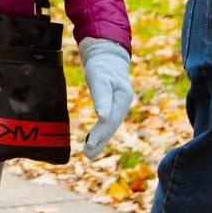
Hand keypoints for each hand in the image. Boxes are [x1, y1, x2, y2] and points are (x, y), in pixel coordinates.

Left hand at [77, 37, 133, 159]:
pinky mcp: (115, 108)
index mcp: (123, 96)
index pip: (111, 117)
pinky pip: (108, 123)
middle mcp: (124, 103)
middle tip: (87, 154)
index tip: (91, 143)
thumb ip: (102, 96)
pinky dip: (101, 134)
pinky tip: (93, 144)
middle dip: (100, 141)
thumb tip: (103, 117)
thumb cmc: (102, 67)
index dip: (101, 132)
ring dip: (101, 141)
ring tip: (89, 154)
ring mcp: (121, 106)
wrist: (108, 58)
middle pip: (112, 125)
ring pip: (111, 126)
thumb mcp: (100, 77)